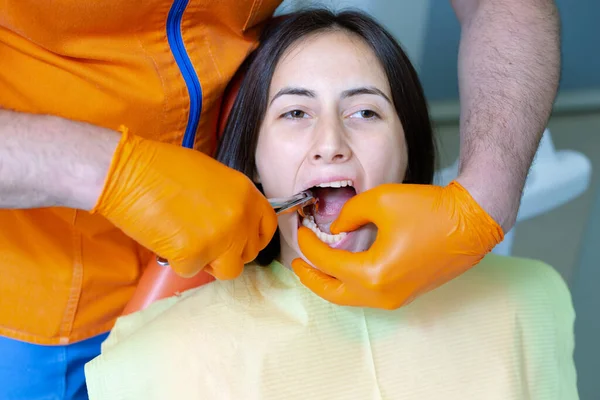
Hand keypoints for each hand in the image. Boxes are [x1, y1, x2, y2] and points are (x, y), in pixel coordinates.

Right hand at [92, 127, 276, 278]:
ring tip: (187, 242)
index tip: (242, 242)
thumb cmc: (163, 168)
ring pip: (228, 271)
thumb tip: (235, 223)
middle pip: (249, 252)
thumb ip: (231, 201)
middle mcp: (240, 217)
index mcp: (246, 193)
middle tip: (205, 241)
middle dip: (230, 252)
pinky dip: (178, 262)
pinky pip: (192, 271)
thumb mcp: (212, 176)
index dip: (254, 237)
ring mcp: (220, 238)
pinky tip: (166, 239)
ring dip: (210, 263)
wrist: (128, 173)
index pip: (267, 226)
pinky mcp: (194, 255)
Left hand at [291, 181, 502, 308]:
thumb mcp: (381, 201)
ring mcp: (396, 298)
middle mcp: (383, 294)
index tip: (302, 230)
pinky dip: (350, 283)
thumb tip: (335, 229)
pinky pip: (368, 295)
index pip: (327, 262)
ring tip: (316, 264)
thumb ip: (349, 215)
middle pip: (333, 293)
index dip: (309, 245)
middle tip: (296, 262)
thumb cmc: (431, 209)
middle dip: (310, 278)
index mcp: (373, 273)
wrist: (472, 221)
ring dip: (330, 282)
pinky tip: (344, 267)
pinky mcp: (405, 294)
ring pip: (350, 298)